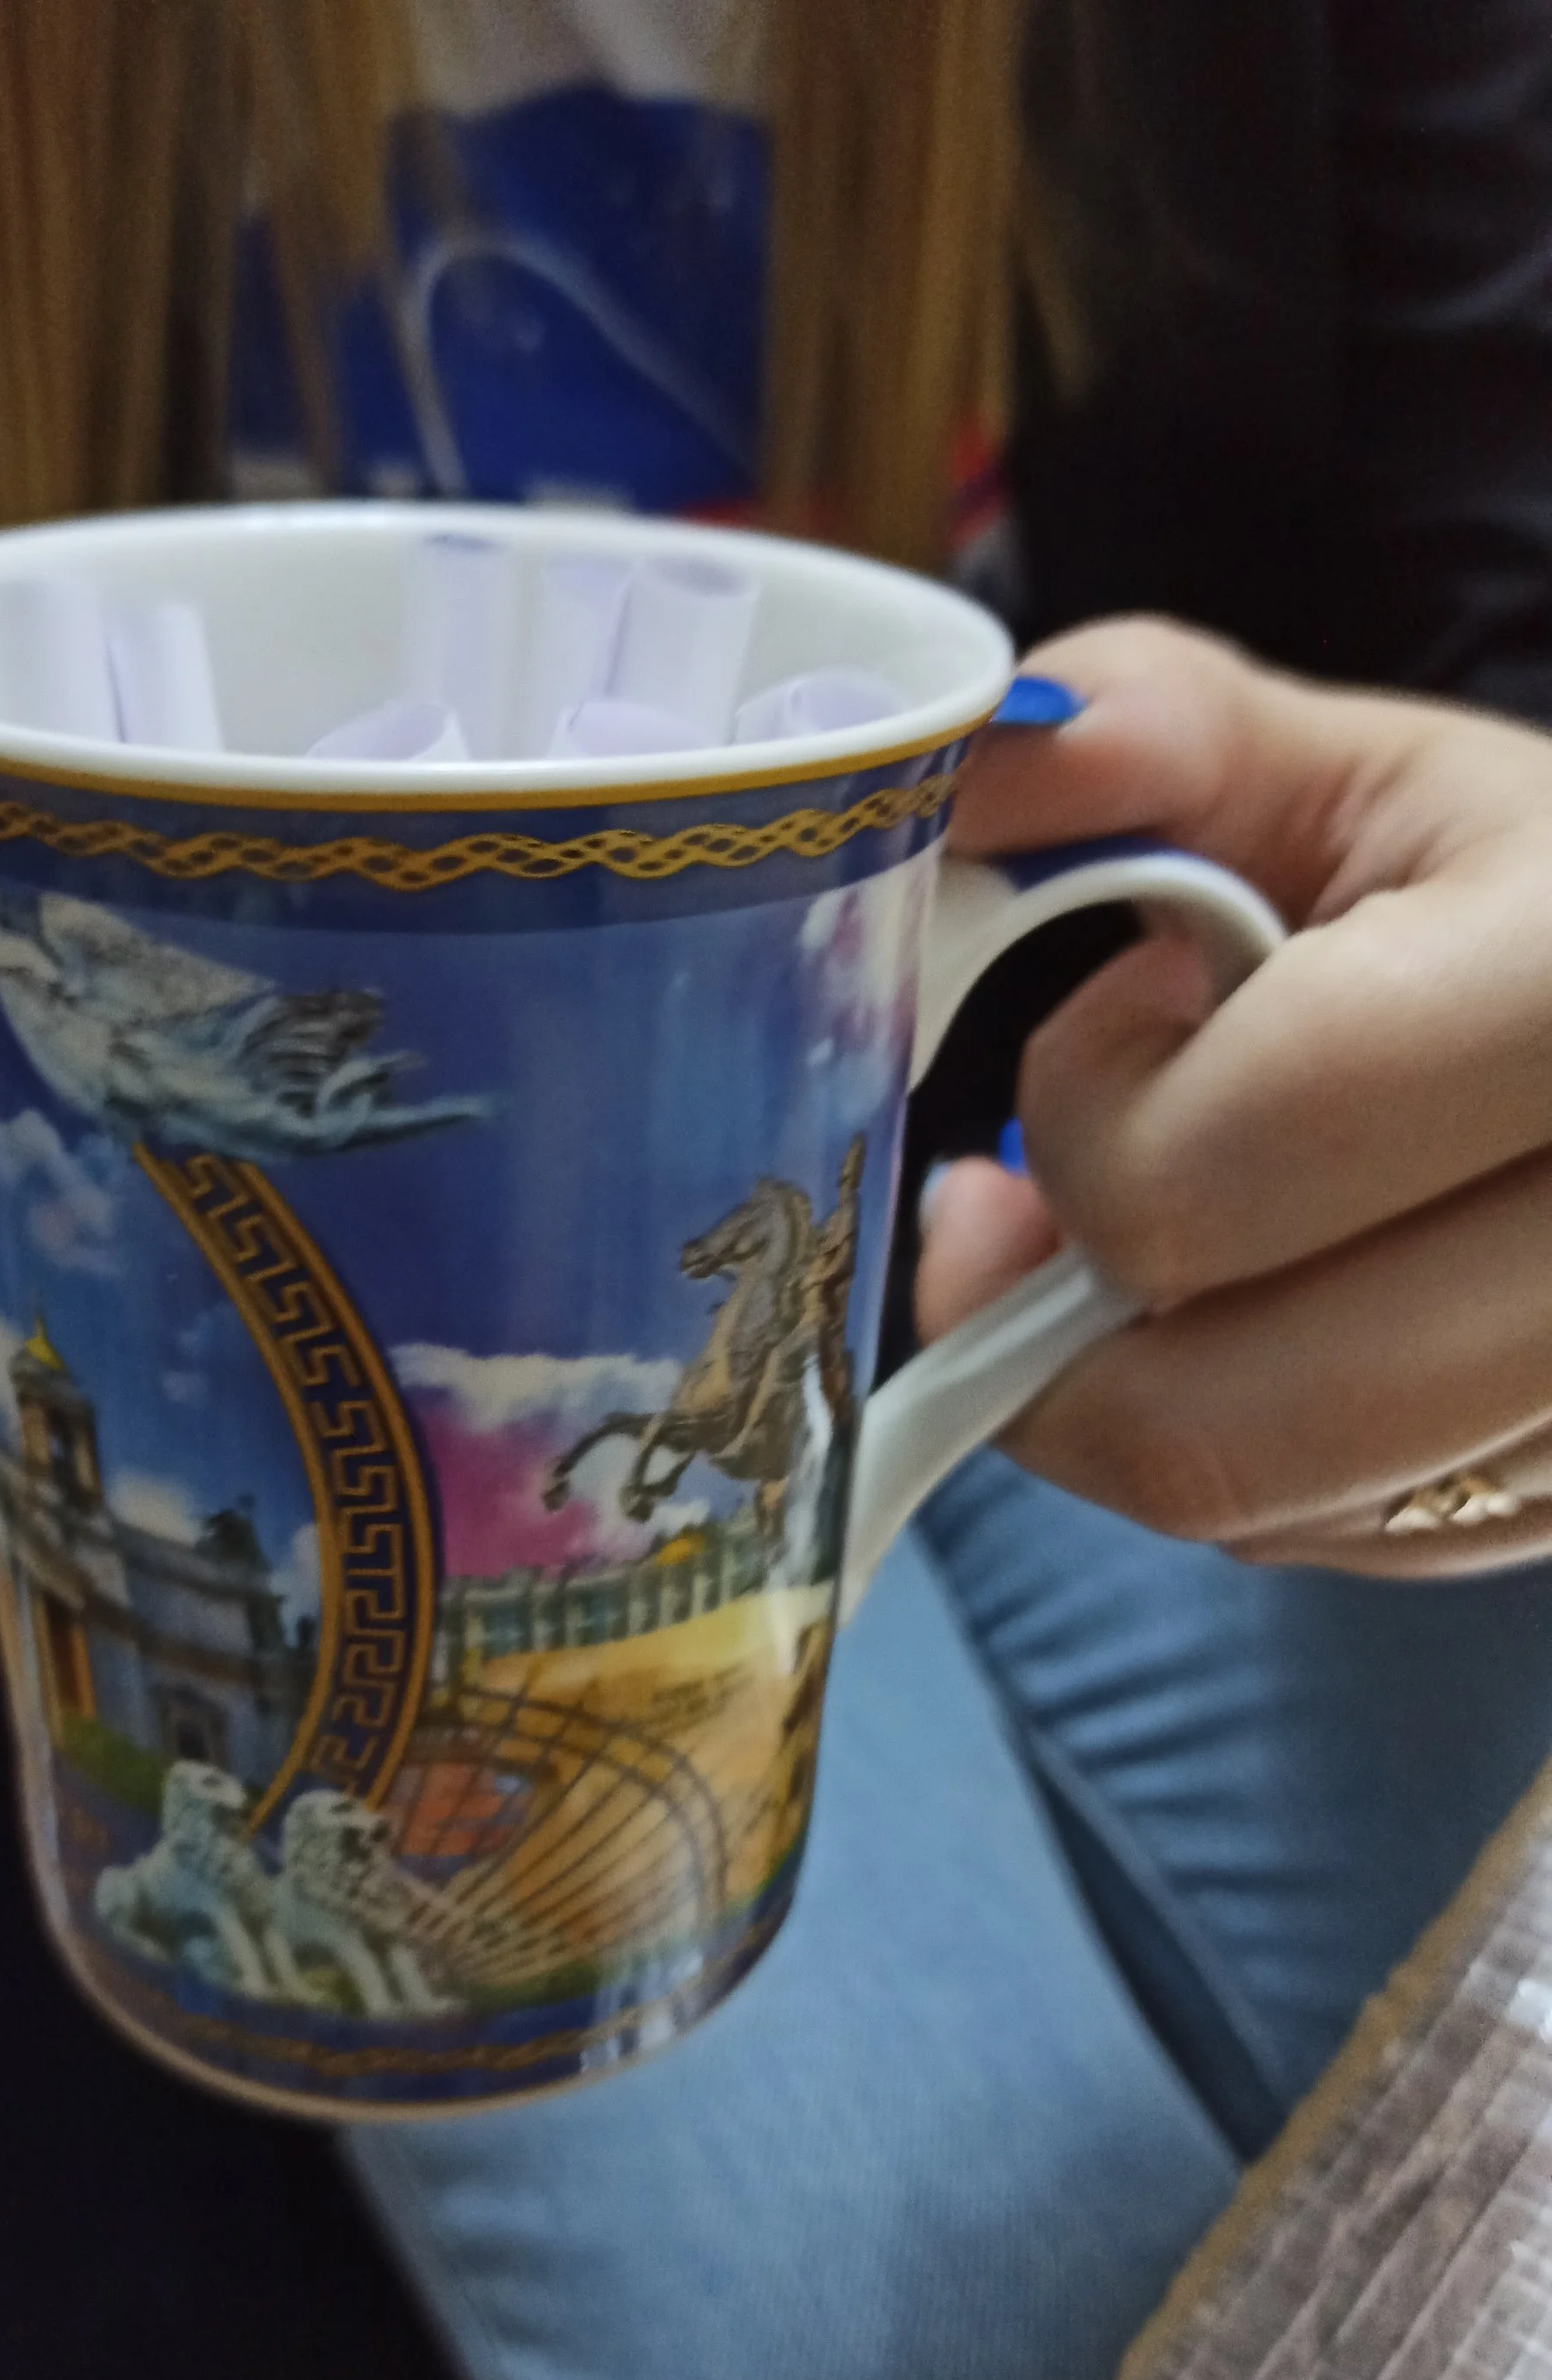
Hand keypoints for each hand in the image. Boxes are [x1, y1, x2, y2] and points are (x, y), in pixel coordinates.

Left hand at [920, 619, 1551, 1574]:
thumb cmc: (1507, 894)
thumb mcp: (1357, 775)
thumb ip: (1159, 734)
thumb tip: (984, 755)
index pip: (1214, 1171)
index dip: (1090, 1122)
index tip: (1104, 1024)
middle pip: (1213, 1421)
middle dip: (1053, 1324)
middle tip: (1021, 1213)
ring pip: (1255, 1508)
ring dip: (1132, 1391)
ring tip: (1146, 1246)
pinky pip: (1327, 1542)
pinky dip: (1240, 1448)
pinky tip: (1268, 1315)